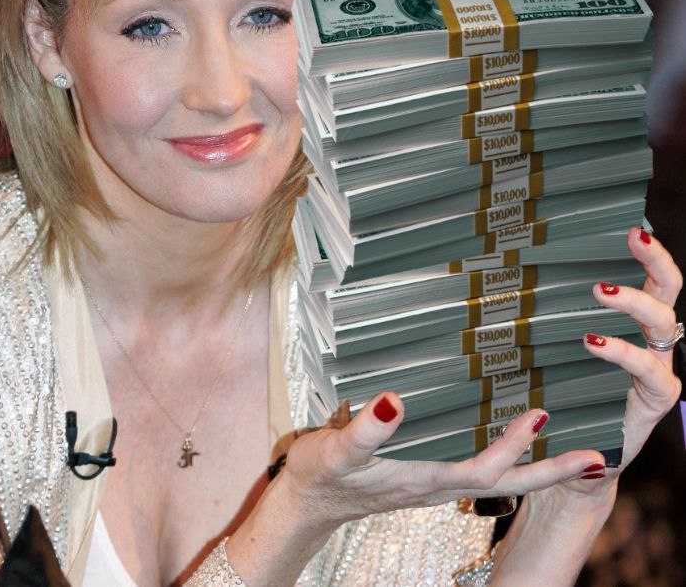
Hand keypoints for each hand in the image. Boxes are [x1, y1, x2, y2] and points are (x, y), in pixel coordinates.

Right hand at [278, 392, 610, 531]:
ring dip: (536, 468)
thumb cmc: (321, 476)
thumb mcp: (337, 449)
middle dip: (551, 472)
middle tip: (595, 457)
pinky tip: (509, 443)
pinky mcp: (425, 478)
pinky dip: (506, 460)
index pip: (485, 468)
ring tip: (569, 451)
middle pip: (508, 484)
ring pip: (497, 481)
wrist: (308, 503)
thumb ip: (365, 428)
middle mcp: (438, 486)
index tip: (543, 416)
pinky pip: (479, 472)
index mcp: (424, 479)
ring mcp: (434, 485)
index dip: (515, 445)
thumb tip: (392, 400)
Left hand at [546, 227, 682, 499]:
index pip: (650, 278)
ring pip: (665, 326)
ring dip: (636, 303)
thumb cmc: (561, 396)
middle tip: (632, 237)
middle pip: (670, 290)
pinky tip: (595, 342)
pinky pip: (652, 371)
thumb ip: (544, 321)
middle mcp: (653, 343)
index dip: (647, 252)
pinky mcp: (656, 401)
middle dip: (656, 260)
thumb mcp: (550, 352)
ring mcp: (658, 371)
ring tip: (601, 290)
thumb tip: (496, 275)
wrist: (576, 457)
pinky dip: (624, 353)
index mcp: (634, 325)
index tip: (629, 226)